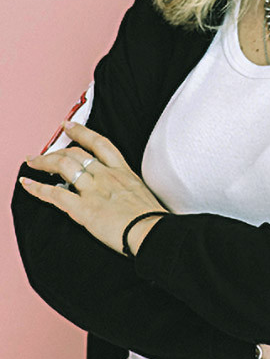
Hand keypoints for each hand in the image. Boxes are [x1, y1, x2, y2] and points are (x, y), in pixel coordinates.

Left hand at [20, 120, 167, 255]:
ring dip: (43, 162)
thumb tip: (117, 193)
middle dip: (55, 150)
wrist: (153, 232)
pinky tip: (27, 184)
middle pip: (76, 153)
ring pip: (63, 166)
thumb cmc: (152, 219)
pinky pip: (55, 194)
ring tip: (32, 162)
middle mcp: (106, 176)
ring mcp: (94, 190)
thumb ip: (127, 187)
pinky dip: (38, 188)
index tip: (69, 126)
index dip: (82, 132)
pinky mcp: (84, 208)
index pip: (99, 143)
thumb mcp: (143, 192)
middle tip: (42, 152)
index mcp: (123, 171)